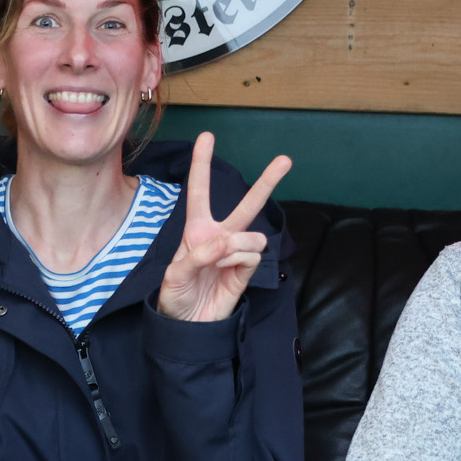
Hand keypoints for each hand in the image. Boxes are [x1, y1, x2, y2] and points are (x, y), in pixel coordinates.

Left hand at [156, 132, 290, 323]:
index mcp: (197, 230)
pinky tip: (227, 273)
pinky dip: (239, 262)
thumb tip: (225, 242)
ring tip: (218, 265)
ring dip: (236, 248)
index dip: (202, 164)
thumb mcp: (175, 275)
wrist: (189, 325)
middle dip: (267, 182)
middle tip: (286, 160)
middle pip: (247, 203)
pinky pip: (253, 255)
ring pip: (252, 235)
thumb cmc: (175, 296)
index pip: (199, 191)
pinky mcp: (248, 269)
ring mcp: (237, 252)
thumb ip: (197, 255)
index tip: (208, 135)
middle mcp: (220, 235)